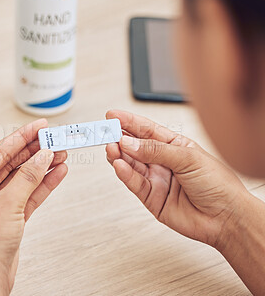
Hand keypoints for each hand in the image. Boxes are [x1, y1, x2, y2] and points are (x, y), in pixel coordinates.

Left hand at [0, 119, 67, 295]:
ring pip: (25, 177)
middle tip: (55, 139)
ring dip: (43, 166)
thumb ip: (27, 177)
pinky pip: (30, 193)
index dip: (22, 136)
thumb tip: (42, 156)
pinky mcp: (12, 215)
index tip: (40, 126)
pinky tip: (57, 172)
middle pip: (14, 162)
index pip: (0, 151)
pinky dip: (44, 183)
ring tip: (61, 153)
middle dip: (36, 151)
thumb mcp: (7, 204)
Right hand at [105, 110, 249, 247]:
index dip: (129, 122)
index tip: (112, 116)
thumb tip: (129, 142)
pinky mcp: (151, 197)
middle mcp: (162, 161)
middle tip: (105, 133)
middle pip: (134, 147)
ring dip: (119, 155)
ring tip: (111, 148)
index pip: (147, 130)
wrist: (226, 217)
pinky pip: (134, 183)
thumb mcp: (188, 158)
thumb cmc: (218, 184)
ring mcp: (156, 179)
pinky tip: (119, 165)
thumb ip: (156, 150)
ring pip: (131, 164)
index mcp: (174, 146)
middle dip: (118, 138)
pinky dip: (124, 174)